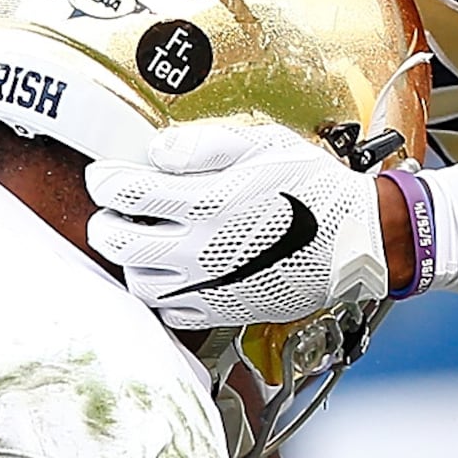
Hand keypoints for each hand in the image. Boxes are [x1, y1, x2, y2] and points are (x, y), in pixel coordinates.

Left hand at [85, 119, 385, 332]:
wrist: (354, 240)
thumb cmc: (313, 189)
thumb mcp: (263, 146)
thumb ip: (203, 146)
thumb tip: (156, 151)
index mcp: (208, 202)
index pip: (127, 192)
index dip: (105, 180)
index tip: (103, 176)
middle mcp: (201, 248)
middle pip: (119, 242)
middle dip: (104, 223)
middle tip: (110, 213)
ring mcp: (209, 285)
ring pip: (139, 281)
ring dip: (130, 259)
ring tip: (142, 240)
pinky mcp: (222, 310)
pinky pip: (170, 311)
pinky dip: (159, 291)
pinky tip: (171, 270)